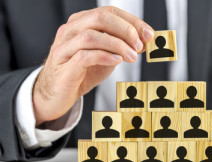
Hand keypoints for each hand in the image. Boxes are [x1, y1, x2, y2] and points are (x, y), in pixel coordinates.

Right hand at [33, 7, 153, 125]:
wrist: (57, 94)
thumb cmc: (81, 73)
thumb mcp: (106, 57)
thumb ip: (121, 47)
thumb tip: (144, 41)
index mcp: (81, 23)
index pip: (109, 12)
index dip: (132, 21)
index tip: (149, 34)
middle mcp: (70, 30)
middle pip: (100, 18)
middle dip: (125, 30)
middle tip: (140, 45)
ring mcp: (64, 47)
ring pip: (91, 36)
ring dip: (117, 45)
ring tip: (132, 56)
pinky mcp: (63, 65)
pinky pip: (84, 56)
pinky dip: (104, 56)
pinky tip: (117, 61)